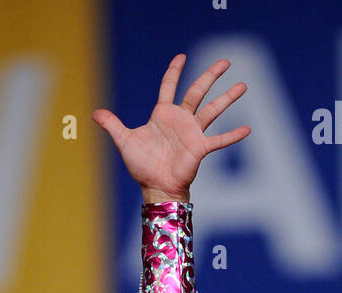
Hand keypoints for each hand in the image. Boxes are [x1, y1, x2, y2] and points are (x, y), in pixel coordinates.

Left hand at [92, 53, 249, 199]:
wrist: (155, 187)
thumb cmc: (142, 166)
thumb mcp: (124, 141)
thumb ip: (112, 125)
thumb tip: (94, 113)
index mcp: (163, 114)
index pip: (169, 86)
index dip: (174, 71)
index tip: (182, 56)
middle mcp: (181, 120)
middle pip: (197, 91)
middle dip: (211, 75)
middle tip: (225, 61)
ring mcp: (192, 133)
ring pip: (212, 109)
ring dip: (228, 98)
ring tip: (243, 85)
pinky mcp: (200, 148)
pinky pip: (219, 140)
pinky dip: (233, 135)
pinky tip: (247, 129)